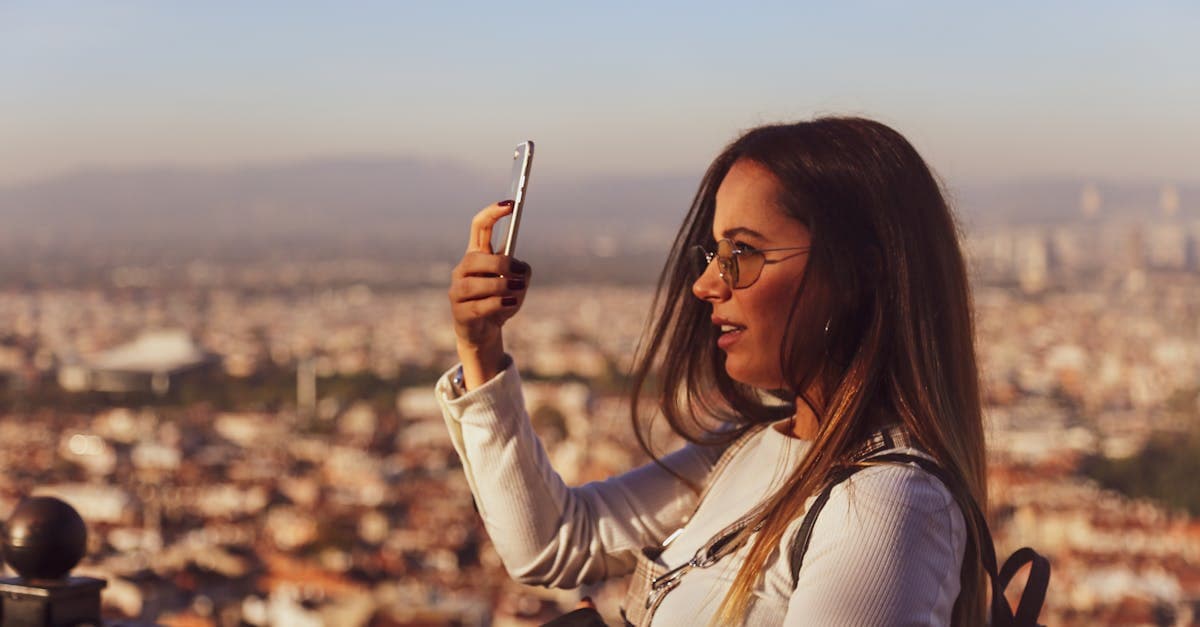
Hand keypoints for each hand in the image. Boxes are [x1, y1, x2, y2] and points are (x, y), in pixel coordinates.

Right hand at [448, 200, 531, 387]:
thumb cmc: (501, 303)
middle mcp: (462, 269)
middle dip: (501, 264)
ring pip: (478, 283)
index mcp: (476, 256)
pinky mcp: (460, 312)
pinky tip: (511, 304)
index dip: (493, 213)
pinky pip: (481, 305)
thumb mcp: (518, 285)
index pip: (479, 227)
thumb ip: (522, 273)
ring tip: (516, 291)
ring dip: (502, 287)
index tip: (511, 203)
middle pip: (477, 257)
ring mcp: (458, 291)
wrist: (483, 333)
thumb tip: (520, 271)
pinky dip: (500, 304)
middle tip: (519, 275)